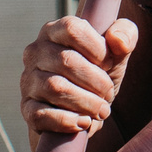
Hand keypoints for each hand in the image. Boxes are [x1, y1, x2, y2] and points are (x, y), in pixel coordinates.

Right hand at [20, 16, 136, 138]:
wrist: (81, 110)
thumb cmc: (97, 74)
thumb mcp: (116, 53)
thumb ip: (125, 35)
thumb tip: (118, 40)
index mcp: (54, 31)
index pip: (72, 29)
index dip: (96, 47)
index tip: (109, 63)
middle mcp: (35, 52)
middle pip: (67, 61)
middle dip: (97, 81)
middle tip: (108, 94)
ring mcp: (28, 80)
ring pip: (55, 88)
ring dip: (86, 102)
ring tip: (102, 110)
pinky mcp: (27, 108)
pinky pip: (41, 115)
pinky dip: (67, 121)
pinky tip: (84, 123)